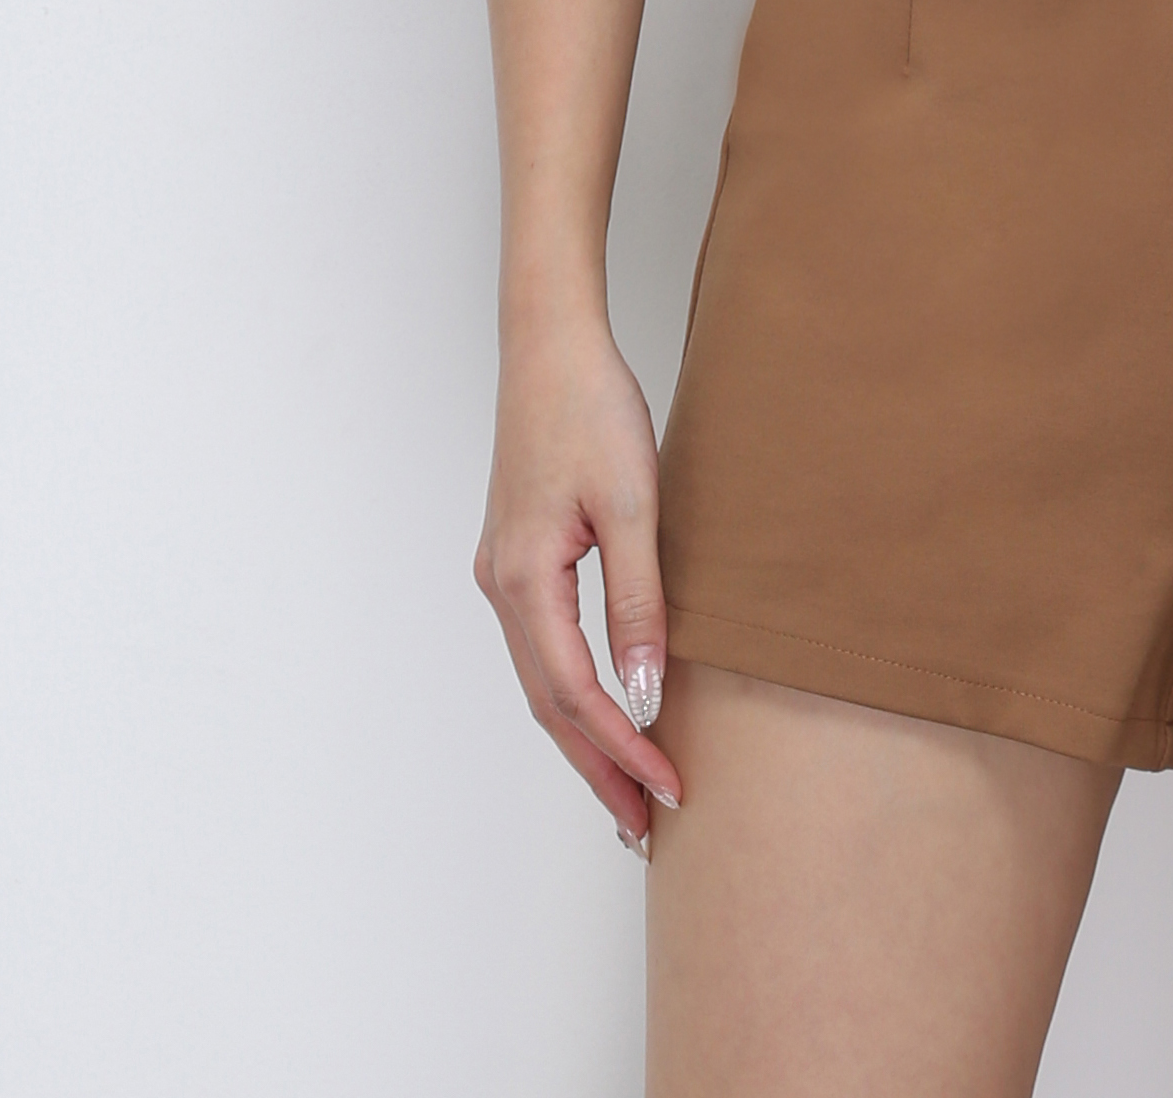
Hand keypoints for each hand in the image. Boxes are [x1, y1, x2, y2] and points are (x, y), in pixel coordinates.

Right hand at [474, 314, 681, 849]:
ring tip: (630, 791)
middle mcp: (501, 587)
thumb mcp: (633, 504)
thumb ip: (640, 600)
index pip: (575, 694)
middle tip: (644, 829)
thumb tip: (647, 693)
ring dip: (585, 738)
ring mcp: (503, 573)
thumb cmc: (592, 409)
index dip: (623, 749)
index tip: (671, 790)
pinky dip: (574, 693)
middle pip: (549, 705)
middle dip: (597, 769)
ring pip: (543, 681)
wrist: (551, 343)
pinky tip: (606, 710)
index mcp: (523, 580)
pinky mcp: (517, 557)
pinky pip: (544, 648)